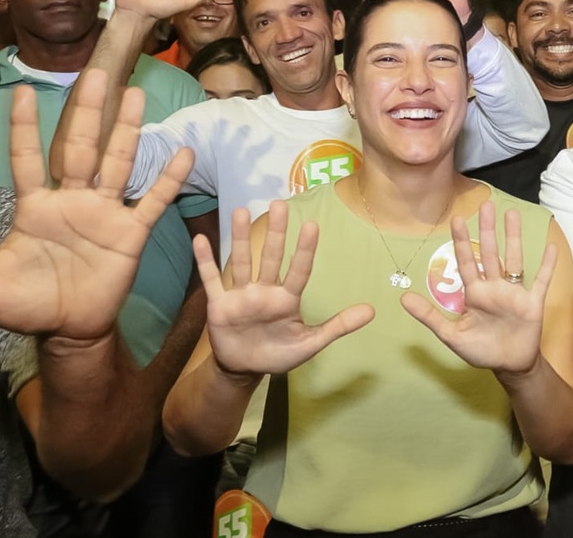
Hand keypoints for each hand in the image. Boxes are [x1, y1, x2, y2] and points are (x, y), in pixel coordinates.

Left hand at [0, 70, 192, 339]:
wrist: (68, 329)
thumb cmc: (26, 304)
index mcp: (35, 207)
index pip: (26, 159)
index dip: (23, 127)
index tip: (22, 92)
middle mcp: (71, 200)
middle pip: (78, 147)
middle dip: (86, 111)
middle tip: (94, 73)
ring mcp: (104, 213)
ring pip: (117, 163)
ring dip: (127, 130)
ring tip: (135, 95)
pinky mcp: (131, 232)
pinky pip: (153, 201)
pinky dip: (169, 178)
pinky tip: (182, 152)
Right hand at [195, 203, 374, 375]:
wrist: (244, 369)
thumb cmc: (279, 352)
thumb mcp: (311, 343)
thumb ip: (338, 326)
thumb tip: (372, 311)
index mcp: (287, 299)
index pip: (299, 270)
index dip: (305, 250)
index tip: (312, 225)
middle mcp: (265, 290)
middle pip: (272, 257)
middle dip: (276, 232)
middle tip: (280, 203)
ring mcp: (241, 295)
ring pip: (242, 261)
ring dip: (241, 237)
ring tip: (241, 211)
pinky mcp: (219, 304)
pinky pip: (212, 279)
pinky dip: (205, 261)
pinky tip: (200, 239)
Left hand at [401, 204, 555, 375]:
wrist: (509, 366)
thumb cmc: (481, 350)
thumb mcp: (452, 335)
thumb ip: (430, 317)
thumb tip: (403, 298)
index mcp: (475, 293)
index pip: (466, 262)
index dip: (461, 241)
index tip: (457, 219)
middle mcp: (494, 287)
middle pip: (490, 253)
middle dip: (487, 230)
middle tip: (486, 205)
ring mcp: (514, 293)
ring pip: (514, 259)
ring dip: (514, 238)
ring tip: (512, 214)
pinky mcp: (532, 303)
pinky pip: (540, 280)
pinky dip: (546, 265)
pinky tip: (551, 247)